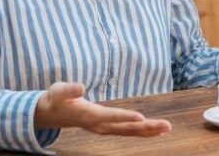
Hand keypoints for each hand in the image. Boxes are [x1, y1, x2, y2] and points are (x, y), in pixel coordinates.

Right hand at [34, 82, 170, 136]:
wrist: (52, 113)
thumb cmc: (56, 99)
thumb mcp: (58, 91)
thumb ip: (69, 90)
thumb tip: (80, 86)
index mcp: (88, 115)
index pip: (109, 116)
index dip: (124, 117)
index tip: (140, 117)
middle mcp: (98, 125)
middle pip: (125, 128)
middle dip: (146, 127)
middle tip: (165, 125)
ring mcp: (103, 128)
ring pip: (128, 131)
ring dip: (148, 131)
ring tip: (166, 128)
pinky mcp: (107, 128)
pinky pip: (127, 131)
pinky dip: (142, 131)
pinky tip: (155, 130)